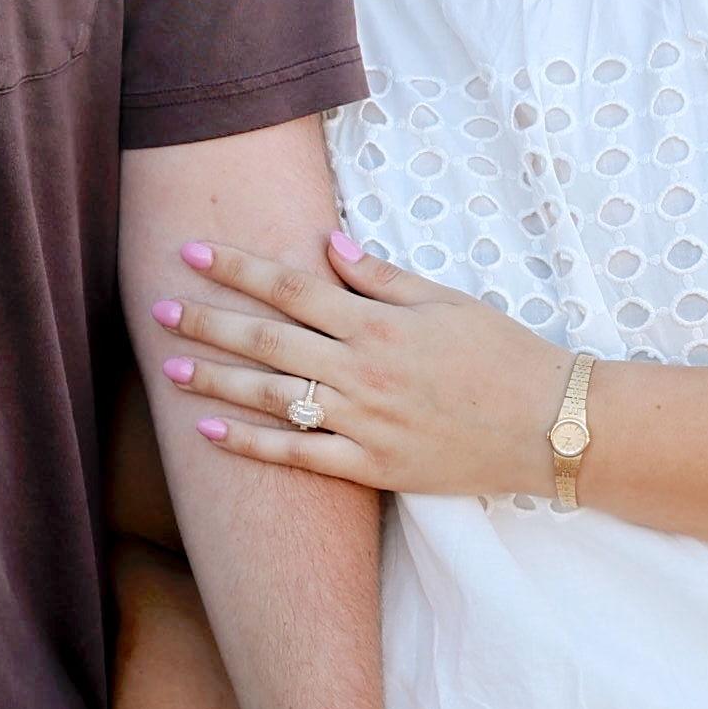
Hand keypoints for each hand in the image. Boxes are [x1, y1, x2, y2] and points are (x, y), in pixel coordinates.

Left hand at [151, 227, 569, 505]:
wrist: (549, 426)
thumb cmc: (503, 355)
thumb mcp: (447, 300)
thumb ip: (381, 276)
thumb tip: (326, 242)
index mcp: (379, 323)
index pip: (292, 286)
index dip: (238, 268)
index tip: (194, 251)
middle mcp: (362, 370)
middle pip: (268, 339)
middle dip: (208, 320)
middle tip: (158, 307)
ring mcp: (363, 421)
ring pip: (272, 397)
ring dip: (217, 379)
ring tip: (170, 366)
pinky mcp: (371, 466)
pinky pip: (298, 456)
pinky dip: (251, 445)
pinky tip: (210, 431)